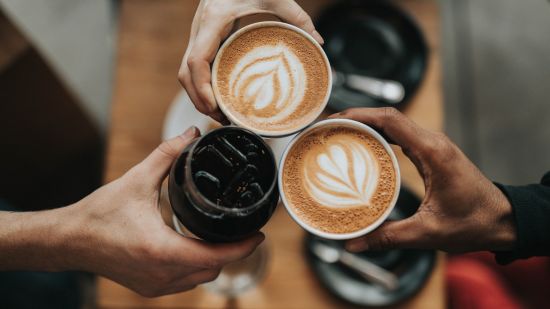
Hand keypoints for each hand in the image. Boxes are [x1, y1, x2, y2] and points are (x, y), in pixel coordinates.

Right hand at [61, 127, 262, 296]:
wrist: (69, 241)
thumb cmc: (99, 214)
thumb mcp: (136, 180)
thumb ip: (167, 155)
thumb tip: (190, 134)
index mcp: (163, 250)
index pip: (217, 256)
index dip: (243, 246)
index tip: (259, 233)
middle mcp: (162, 274)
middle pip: (213, 269)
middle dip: (232, 252)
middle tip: (241, 230)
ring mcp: (155, 285)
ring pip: (200, 278)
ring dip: (214, 260)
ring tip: (221, 236)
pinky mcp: (149, 288)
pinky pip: (184, 282)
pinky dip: (195, 268)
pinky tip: (194, 248)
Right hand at [178, 0, 323, 122]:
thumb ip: (297, 16)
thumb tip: (317, 40)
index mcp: (213, 21)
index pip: (196, 61)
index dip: (201, 88)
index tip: (214, 106)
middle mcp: (200, 30)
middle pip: (185, 74)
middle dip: (199, 100)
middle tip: (221, 118)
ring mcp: (198, 35)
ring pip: (185, 73)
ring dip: (198, 96)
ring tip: (220, 114)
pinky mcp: (203, 38)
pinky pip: (194, 67)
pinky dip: (201, 85)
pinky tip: (218, 96)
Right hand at [329, 108, 516, 252]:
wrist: (503, 221)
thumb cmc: (474, 223)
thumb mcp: (427, 233)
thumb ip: (387, 237)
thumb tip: (353, 244)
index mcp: (433, 152)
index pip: (390, 119)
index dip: (358, 115)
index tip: (333, 120)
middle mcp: (433, 142)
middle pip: (387, 117)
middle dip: (355, 118)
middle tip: (327, 129)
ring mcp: (433, 146)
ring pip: (393, 124)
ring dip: (365, 125)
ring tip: (337, 134)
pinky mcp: (431, 153)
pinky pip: (400, 136)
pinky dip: (378, 136)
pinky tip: (361, 147)